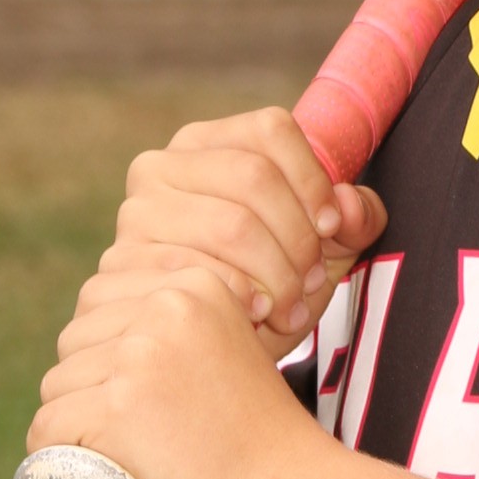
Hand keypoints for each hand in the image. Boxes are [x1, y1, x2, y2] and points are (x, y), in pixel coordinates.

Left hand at [27, 261, 321, 478]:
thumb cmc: (256, 440)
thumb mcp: (226, 352)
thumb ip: (173, 331)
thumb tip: (98, 333)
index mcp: (194, 285)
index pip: (100, 302)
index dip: (109, 354)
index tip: (146, 396)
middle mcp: (164, 307)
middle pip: (75, 342)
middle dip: (91, 388)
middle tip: (140, 431)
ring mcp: (138, 356)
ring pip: (59, 386)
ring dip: (79, 425)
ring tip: (133, 453)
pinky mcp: (114, 408)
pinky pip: (48, 428)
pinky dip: (60, 458)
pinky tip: (102, 469)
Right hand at [95, 106, 387, 348]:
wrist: (209, 348)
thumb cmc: (271, 282)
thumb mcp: (324, 246)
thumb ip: (354, 218)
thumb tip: (347, 205)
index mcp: (206, 143)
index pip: (270, 131)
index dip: (313, 180)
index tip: (332, 227)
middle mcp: (160, 166)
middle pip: (255, 176)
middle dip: (298, 236)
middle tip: (313, 280)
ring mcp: (136, 214)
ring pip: (233, 225)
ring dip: (277, 274)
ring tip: (290, 305)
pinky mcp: (124, 265)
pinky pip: (198, 271)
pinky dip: (241, 297)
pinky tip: (255, 315)